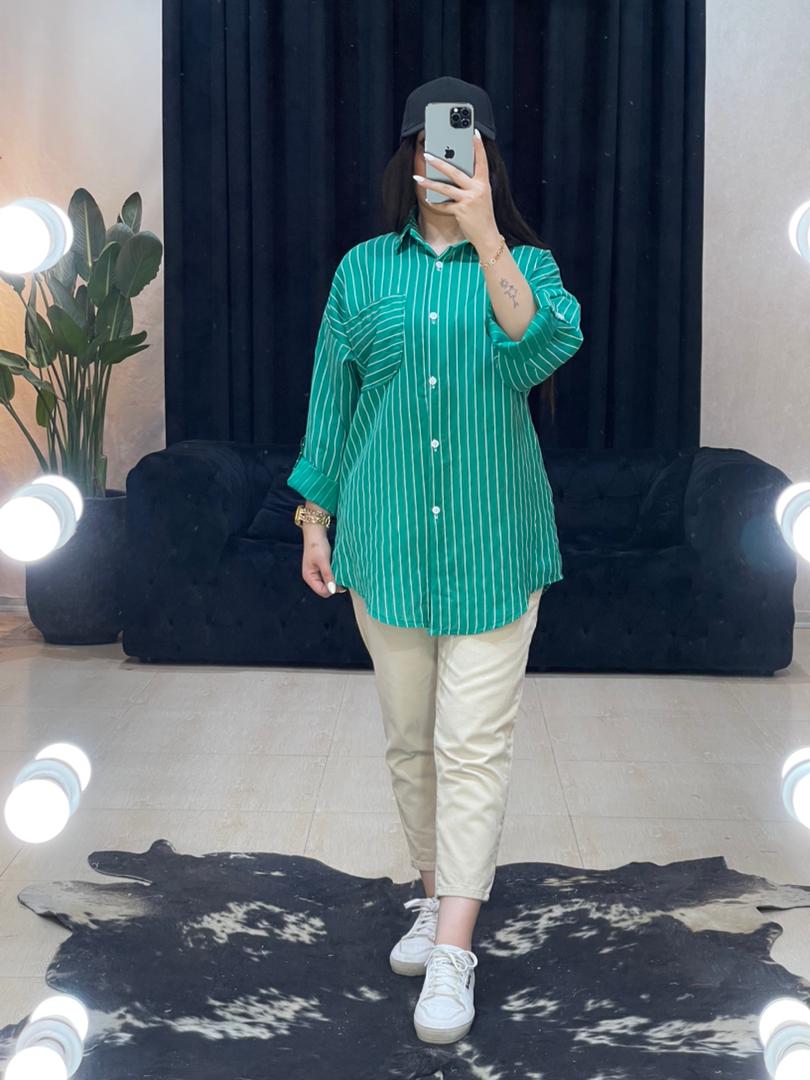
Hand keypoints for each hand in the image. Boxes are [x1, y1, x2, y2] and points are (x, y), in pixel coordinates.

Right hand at [301, 531, 346, 596]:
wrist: (315, 533)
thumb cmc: (317, 545)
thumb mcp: (323, 561)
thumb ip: (328, 576)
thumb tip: (333, 590)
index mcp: (309, 577)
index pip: (322, 592)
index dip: (333, 589)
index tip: (343, 583)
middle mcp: (312, 577)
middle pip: (325, 589)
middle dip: (334, 585)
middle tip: (344, 577)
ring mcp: (316, 573)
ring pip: (328, 583)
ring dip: (335, 580)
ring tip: (342, 573)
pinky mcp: (321, 569)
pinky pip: (329, 577)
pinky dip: (335, 575)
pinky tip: (339, 570)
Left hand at [414, 128, 498, 249]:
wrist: (487, 235)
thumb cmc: (482, 214)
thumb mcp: (481, 195)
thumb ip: (472, 184)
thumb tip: (454, 173)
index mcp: (484, 183)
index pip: (482, 160)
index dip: (478, 146)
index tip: (473, 133)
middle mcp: (477, 189)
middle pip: (456, 172)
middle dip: (439, 162)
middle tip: (427, 154)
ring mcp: (469, 200)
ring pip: (446, 188)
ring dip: (429, 182)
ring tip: (417, 177)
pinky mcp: (461, 211)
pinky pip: (444, 205)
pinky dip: (435, 203)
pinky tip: (426, 199)